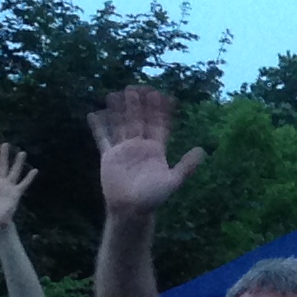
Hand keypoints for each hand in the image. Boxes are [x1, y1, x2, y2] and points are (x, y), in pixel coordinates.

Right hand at [91, 85, 203, 216]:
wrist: (131, 210)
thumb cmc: (153, 198)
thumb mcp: (173, 181)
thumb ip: (187, 166)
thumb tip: (203, 151)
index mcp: (156, 149)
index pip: (158, 124)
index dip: (159, 110)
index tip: (160, 94)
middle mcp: (140, 146)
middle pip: (139, 120)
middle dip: (138, 104)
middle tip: (136, 87)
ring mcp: (124, 150)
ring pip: (122, 124)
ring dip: (120, 110)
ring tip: (117, 93)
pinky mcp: (109, 156)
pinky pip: (102, 138)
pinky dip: (98, 127)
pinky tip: (93, 113)